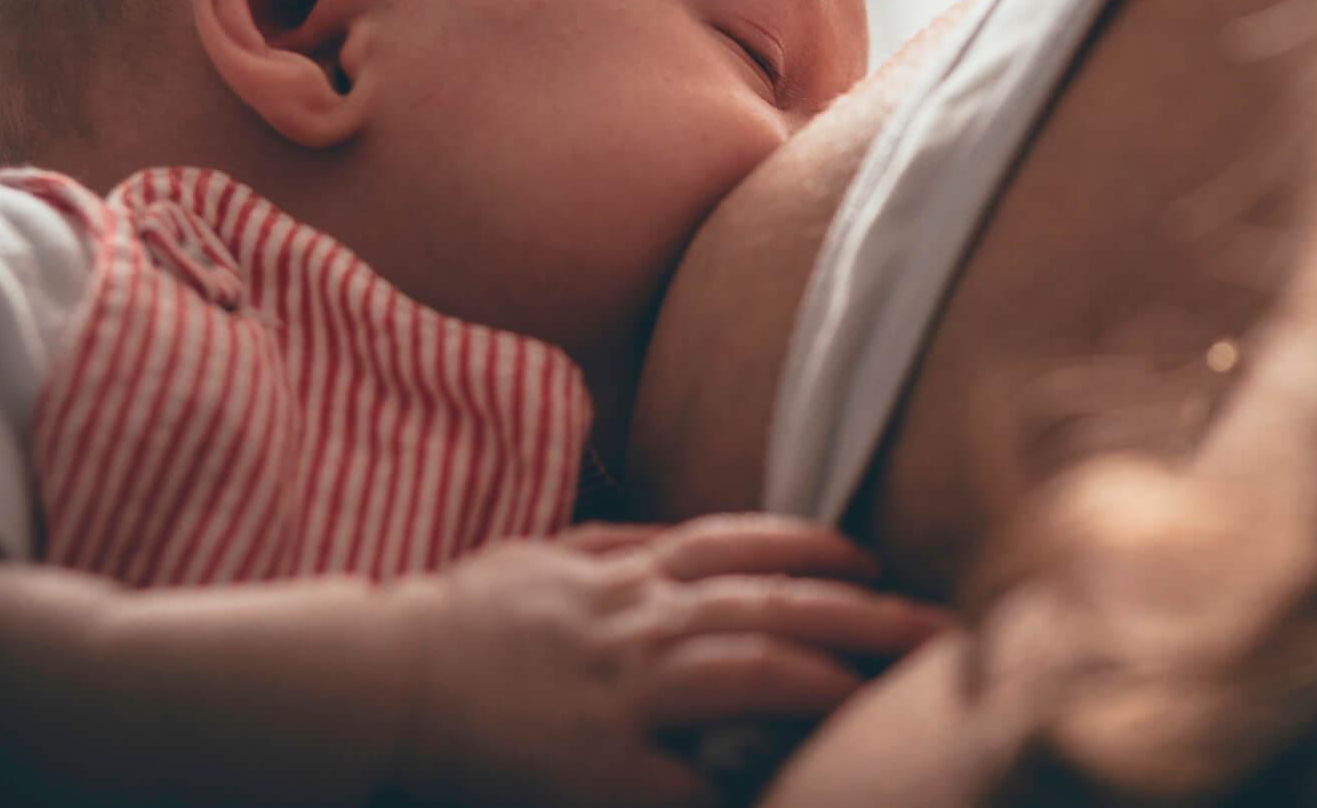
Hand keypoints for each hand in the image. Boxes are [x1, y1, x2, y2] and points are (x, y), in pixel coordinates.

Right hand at [385, 515, 949, 807]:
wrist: (375, 677)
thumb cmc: (462, 619)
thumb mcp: (549, 557)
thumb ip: (624, 544)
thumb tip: (694, 536)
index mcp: (628, 572)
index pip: (745, 545)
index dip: (817, 551)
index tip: (871, 562)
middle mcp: (639, 620)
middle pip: (774, 603)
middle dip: (865, 614)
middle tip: (941, 625)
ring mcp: (621, 690)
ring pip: (748, 671)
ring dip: (829, 678)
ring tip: (894, 692)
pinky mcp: (596, 763)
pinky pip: (686, 779)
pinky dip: (738, 782)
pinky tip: (794, 788)